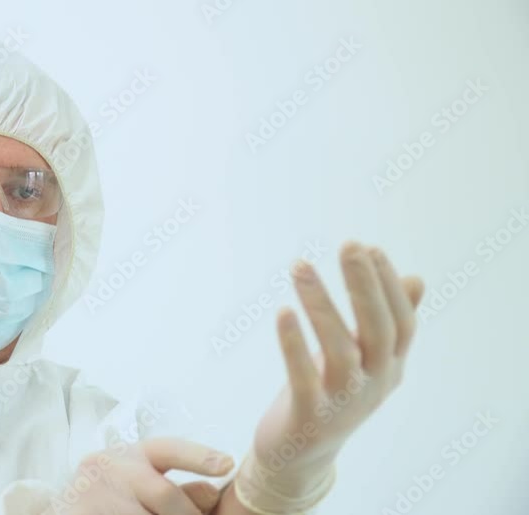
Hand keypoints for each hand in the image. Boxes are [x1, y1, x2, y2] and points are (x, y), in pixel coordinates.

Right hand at [46, 438, 231, 514]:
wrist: (65, 512)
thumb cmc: (110, 500)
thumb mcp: (141, 486)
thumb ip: (178, 490)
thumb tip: (211, 491)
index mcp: (129, 454)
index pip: (168, 449)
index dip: (198, 456)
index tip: (226, 463)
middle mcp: (109, 465)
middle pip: (166, 494)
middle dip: (186, 514)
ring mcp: (93, 492)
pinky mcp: (80, 513)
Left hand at [251, 242, 424, 486]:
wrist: (300, 455)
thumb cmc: (331, 394)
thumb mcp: (363, 358)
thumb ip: (386, 322)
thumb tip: (416, 279)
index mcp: (390, 367)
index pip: (401, 322)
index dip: (388, 285)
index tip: (370, 247)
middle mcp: (375, 384)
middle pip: (378, 330)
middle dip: (365, 285)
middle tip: (349, 245)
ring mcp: (343, 402)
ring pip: (339, 349)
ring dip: (321, 304)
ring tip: (300, 266)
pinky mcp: (308, 416)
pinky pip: (302, 376)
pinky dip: (293, 343)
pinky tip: (283, 311)